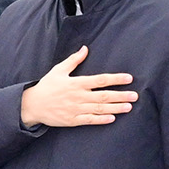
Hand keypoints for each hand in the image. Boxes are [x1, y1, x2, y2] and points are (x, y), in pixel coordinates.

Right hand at [19, 48, 136, 127]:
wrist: (33, 105)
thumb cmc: (47, 86)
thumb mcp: (59, 70)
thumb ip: (74, 60)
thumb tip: (85, 48)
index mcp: (76, 83)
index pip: (100, 80)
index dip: (115, 79)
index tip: (128, 78)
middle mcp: (78, 96)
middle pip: (103, 96)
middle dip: (120, 95)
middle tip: (135, 95)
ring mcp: (76, 109)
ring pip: (99, 109)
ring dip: (115, 108)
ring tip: (128, 106)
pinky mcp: (73, 120)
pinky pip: (89, 120)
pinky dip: (101, 120)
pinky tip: (113, 118)